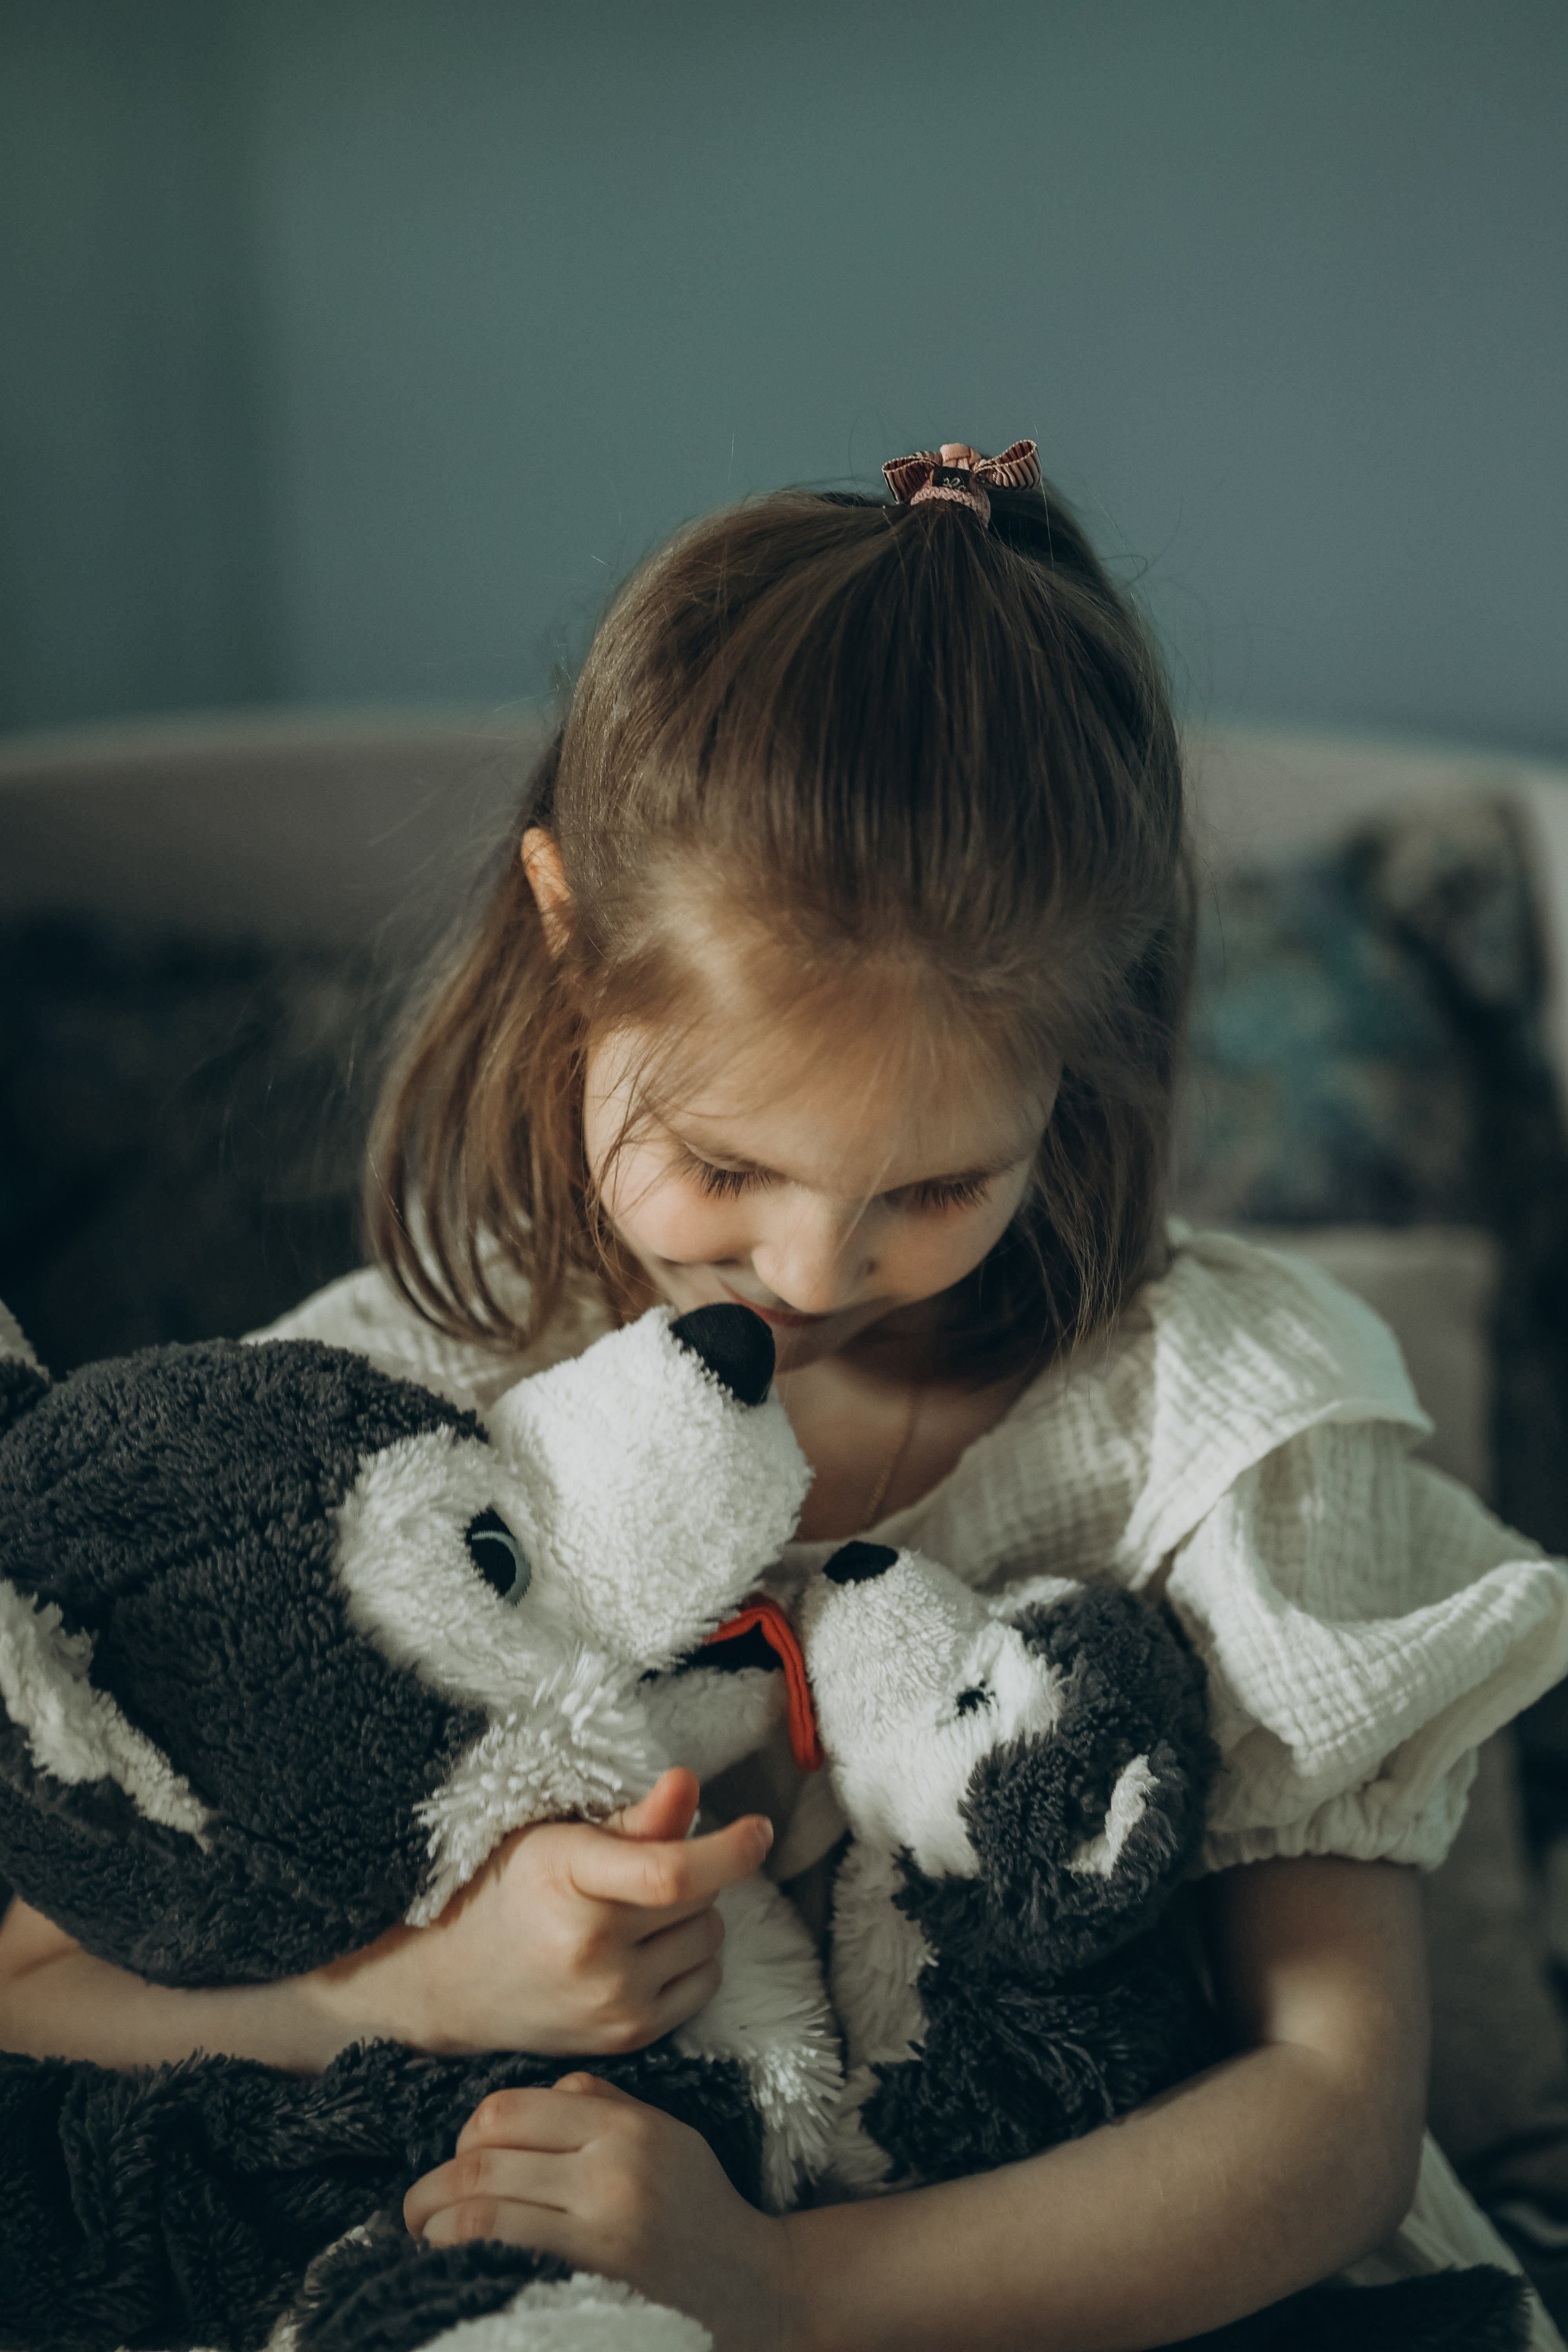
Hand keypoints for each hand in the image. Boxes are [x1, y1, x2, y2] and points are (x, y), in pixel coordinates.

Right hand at [309, 1769, 772, 2059]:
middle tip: (640, 1874)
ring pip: (710, 1936)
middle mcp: (591, 1948)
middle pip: (701, 1895)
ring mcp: (612, 2000)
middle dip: (691, 1872)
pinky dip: (692, 1958)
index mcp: (567, 1879)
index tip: (759, 1828)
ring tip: (638, 1914)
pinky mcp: (629, 2036)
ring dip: (693, 1916)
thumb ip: (634, 1819)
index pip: (670, 1872)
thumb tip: (690, 1783)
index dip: (728, 1849)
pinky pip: (707, 1980)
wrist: (453, 1987)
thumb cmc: (508, 1893)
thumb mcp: (557, 1839)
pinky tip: (646, 1951)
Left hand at [405, 2074, 794, 2351]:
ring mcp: (601, 2222)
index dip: (467, 2132)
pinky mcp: (594, 2272)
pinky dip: (462, 2249)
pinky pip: (505, 2249)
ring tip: (421, 2233)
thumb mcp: (662, 2133)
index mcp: (622, 2123)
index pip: (512, 2108)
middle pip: (487, 2153)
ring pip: (484, 2202)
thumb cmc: (698, 2204)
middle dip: (435, 2181)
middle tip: (417, 2205)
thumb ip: (601, 2104)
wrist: (751, 2282)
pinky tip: (448, 2255)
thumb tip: (538, 2094)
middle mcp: (610, 2164)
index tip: (458, 2159)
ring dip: (434, 2218)